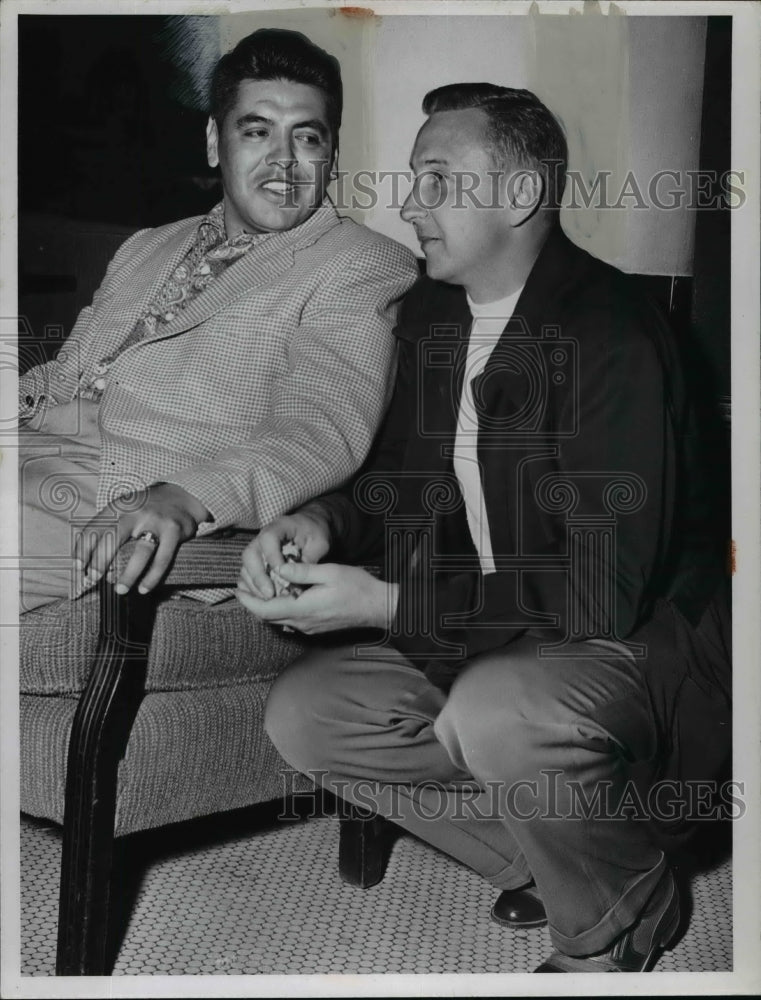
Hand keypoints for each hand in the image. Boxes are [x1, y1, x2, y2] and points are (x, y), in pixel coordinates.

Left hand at [74, 482, 209, 595]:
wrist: (179, 496)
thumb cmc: (144, 510)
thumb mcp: (123, 511)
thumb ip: (108, 531)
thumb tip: (88, 565)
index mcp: (118, 507)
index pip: (94, 528)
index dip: (83, 550)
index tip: (78, 568)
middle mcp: (135, 512)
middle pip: (113, 538)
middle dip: (100, 561)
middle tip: (93, 580)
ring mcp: (156, 521)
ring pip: (140, 551)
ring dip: (129, 574)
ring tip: (120, 590)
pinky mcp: (174, 530)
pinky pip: (162, 558)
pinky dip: (152, 576)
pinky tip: (144, 588)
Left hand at [236, 562, 398, 633]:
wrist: (377, 607)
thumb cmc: (357, 587)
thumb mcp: (329, 572)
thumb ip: (302, 571)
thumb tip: (280, 568)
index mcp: (303, 609)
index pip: (265, 609)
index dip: (248, 600)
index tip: (237, 589)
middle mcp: (303, 622)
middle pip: (267, 617)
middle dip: (252, 603)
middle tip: (241, 586)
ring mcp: (309, 627)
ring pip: (278, 619)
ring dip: (263, 606)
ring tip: (256, 589)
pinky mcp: (315, 626)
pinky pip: (289, 619)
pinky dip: (277, 608)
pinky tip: (279, 595)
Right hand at [238, 509, 331, 599]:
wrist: (311, 528)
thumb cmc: (316, 534)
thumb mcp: (320, 543)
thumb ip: (310, 559)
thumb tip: (298, 580)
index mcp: (279, 527)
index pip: (268, 539)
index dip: (272, 557)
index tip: (282, 574)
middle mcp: (262, 537)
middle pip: (250, 555)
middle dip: (258, 576)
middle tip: (270, 594)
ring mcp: (257, 549)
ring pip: (246, 567)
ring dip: (255, 585)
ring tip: (268, 599)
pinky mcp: (257, 562)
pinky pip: (248, 575)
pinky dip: (254, 587)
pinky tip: (264, 598)